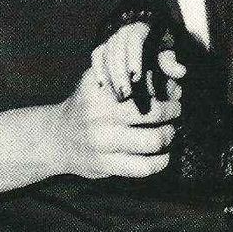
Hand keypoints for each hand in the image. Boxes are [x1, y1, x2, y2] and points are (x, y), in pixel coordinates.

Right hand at [53, 54, 183, 179]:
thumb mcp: (99, 80)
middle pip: (154, 110)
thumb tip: (170, 65)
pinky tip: (162, 155)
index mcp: (99, 88)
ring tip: (169, 132)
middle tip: (175, 110)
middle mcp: (98, 113)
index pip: (143, 82)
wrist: (56, 138)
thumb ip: (126, 70)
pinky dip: (161, 161)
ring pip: (153, 140)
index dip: (166, 85)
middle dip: (173, 110)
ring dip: (169, 135)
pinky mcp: (105, 165)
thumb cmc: (87, 106)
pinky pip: (144, 166)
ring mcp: (102, 140)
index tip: (173, 88)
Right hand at [91, 21, 185, 107]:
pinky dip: (99, 70)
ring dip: (111, 75)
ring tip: (119, 95)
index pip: (135, 38)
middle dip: (121, 72)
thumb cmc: (160, 57)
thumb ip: (171, 65)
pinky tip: (102, 85)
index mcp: (144, 29)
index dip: (134, 57)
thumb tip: (180, 71)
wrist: (146, 48)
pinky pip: (97, 55)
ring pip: (106, 52)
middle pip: (117, 47)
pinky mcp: (102, 48)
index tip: (136, 77)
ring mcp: (112, 39)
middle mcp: (125, 30)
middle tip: (126, 94)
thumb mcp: (167, 59)